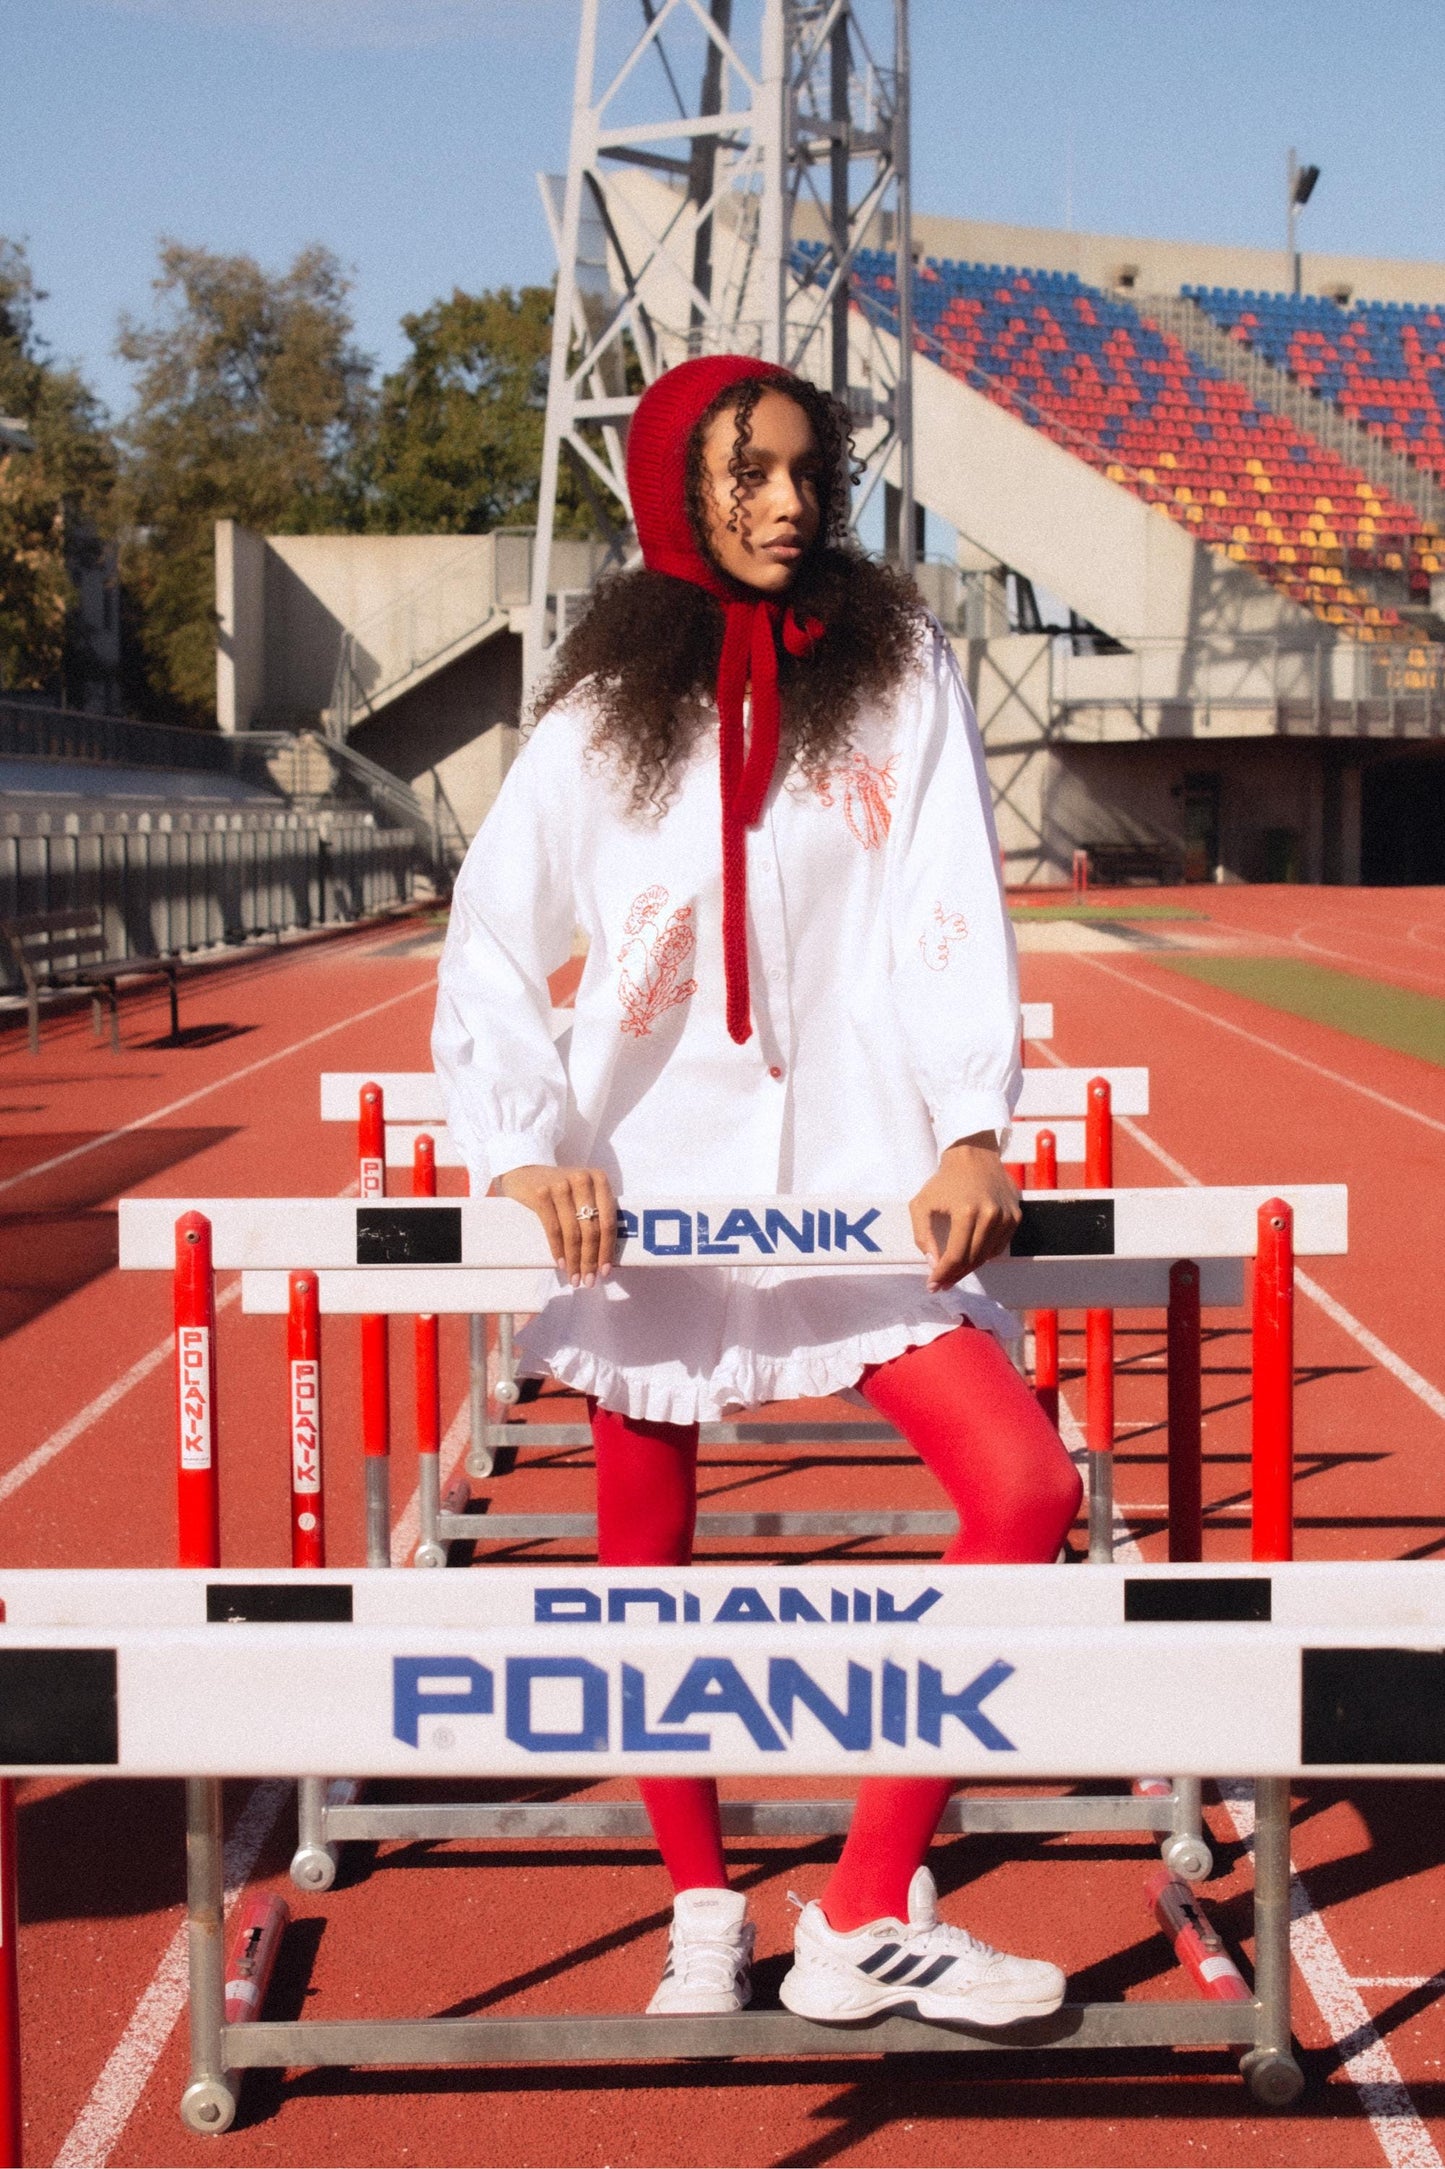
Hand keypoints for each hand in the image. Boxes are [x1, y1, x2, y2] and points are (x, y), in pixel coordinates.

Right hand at [497, 1164, 616, 1287]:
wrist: (525, 1171)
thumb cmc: (560, 1188)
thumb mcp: (582, 1193)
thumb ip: (596, 1213)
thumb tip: (605, 1256)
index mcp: (599, 1179)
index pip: (608, 1220)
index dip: (607, 1249)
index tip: (605, 1271)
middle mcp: (582, 1180)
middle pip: (591, 1229)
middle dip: (590, 1260)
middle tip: (588, 1280)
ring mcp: (561, 1186)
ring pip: (573, 1232)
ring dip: (574, 1260)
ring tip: (574, 1277)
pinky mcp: (541, 1194)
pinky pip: (553, 1230)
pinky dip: (558, 1250)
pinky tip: (561, 1263)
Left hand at [908, 1133, 1020, 1291]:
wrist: (974, 1156)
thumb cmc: (945, 1180)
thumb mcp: (922, 1204)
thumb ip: (923, 1236)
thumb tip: (934, 1264)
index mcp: (966, 1212)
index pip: (955, 1255)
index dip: (943, 1274)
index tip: (933, 1285)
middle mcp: (990, 1216)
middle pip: (972, 1260)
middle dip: (954, 1275)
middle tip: (942, 1283)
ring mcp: (1006, 1217)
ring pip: (986, 1256)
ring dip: (969, 1268)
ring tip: (953, 1272)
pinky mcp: (1015, 1217)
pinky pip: (998, 1247)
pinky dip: (984, 1254)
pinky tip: (970, 1254)